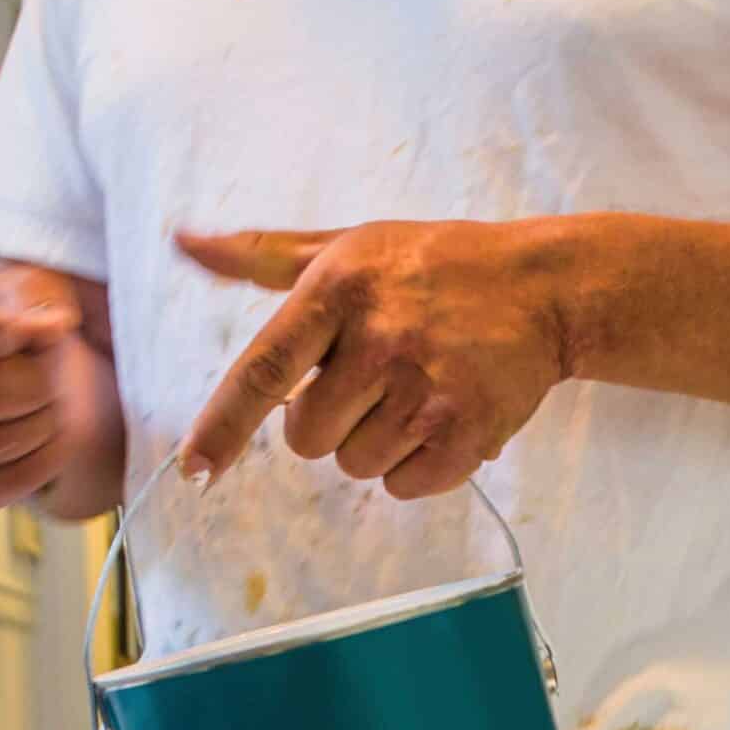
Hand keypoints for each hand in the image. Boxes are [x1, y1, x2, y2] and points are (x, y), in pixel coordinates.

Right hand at [0, 262, 85, 511]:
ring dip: (43, 427)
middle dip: (33, 389)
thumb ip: (32, 302)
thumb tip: (49, 328)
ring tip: (52, 405)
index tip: (26, 331)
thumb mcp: (27, 289)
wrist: (18, 365)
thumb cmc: (17, 318)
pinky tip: (49, 439)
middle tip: (54, 376)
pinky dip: (40, 465)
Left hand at [176, 220, 573, 499]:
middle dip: (327, 420)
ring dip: (375, 441)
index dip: (223, 425)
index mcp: (341, 289)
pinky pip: (403, 487)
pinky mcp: (467, 435)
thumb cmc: (433, 265)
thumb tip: (185, 243)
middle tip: (372, 378)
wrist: (544, 289)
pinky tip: (440, 416)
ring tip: (414, 390)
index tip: (194, 470)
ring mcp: (427, 393)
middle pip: (305, 438)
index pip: (265, 370)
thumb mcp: (349, 245)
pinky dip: (416, 465)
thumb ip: (263, 255)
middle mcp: (381, 341)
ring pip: (354, 464)